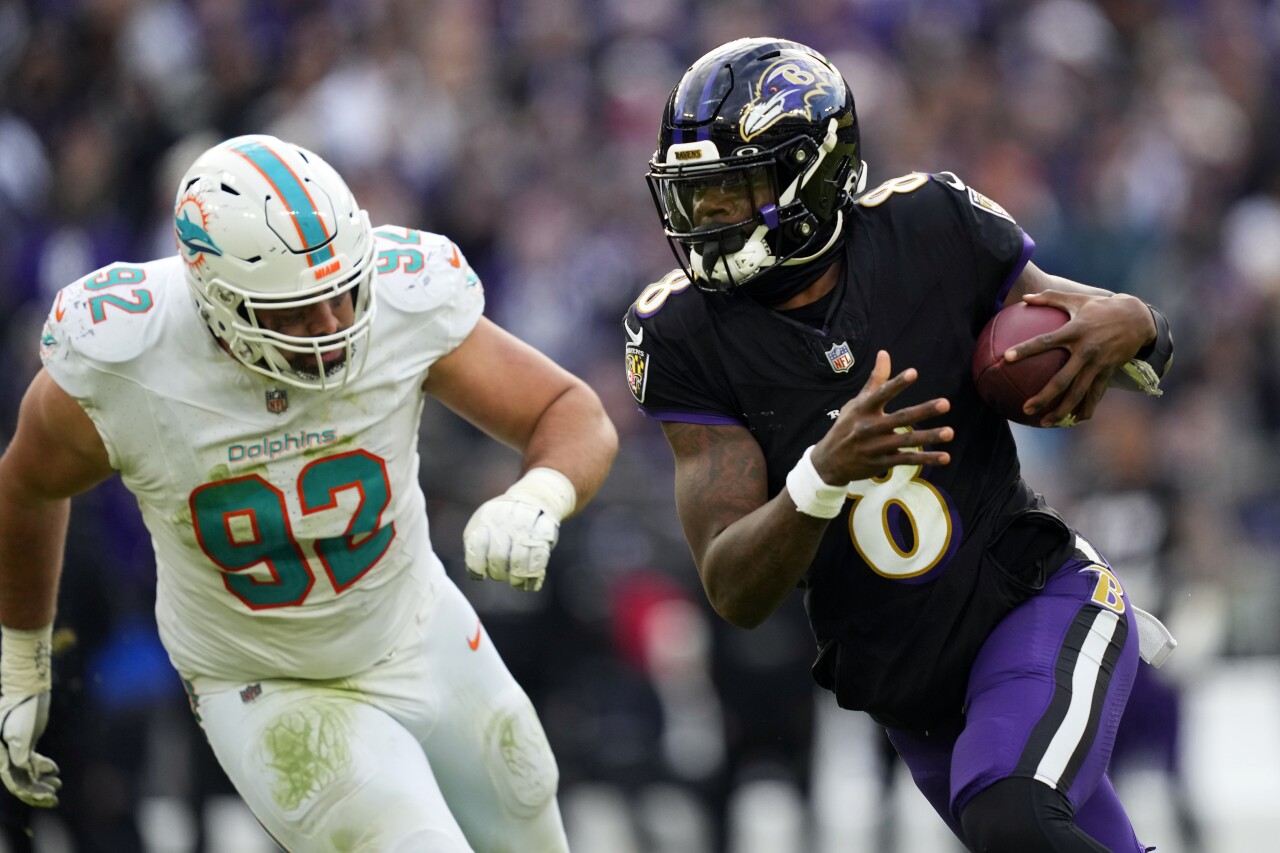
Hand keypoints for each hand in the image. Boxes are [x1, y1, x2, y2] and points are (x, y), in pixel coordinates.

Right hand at [0, 692, 59, 806]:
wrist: (27, 692)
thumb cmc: (20, 710)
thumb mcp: (19, 733)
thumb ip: (19, 754)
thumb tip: (28, 773)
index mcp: (0, 757)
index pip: (14, 782)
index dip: (29, 792)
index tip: (46, 796)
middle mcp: (5, 757)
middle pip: (21, 782)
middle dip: (37, 792)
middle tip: (55, 799)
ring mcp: (16, 751)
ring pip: (27, 773)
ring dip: (42, 782)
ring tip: (58, 786)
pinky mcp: (25, 745)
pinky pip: (33, 762)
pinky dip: (43, 768)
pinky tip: (55, 772)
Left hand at [463, 496, 559, 591]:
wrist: (534, 497)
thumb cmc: (503, 518)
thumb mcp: (484, 522)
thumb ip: (476, 543)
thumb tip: (475, 573)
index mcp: (487, 517)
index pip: (477, 546)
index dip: (477, 566)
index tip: (481, 573)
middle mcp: (506, 521)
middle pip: (498, 557)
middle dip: (497, 573)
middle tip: (500, 575)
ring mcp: (527, 527)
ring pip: (519, 561)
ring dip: (516, 578)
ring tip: (515, 581)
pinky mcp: (545, 534)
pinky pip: (538, 560)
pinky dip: (533, 577)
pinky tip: (529, 583)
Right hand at [811, 350, 953, 483]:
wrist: (830, 461)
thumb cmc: (846, 426)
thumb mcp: (856, 403)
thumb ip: (876, 380)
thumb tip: (884, 353)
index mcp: (863, 409)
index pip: (881, 393)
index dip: (897, 383)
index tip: (913, 373)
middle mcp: (870, 427)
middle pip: (900, 418)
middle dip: (923, 411)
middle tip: (945, 403)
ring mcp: (876, 446)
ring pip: (907, 440)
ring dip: (929, 437)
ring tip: (950, 432)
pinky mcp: (882, 462)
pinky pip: (907, 460)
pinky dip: (926, 459)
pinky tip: (945, 457)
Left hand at [1003, 290, 1155, 425]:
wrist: (1138, 318)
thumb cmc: (1101, 307)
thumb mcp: (1077, 298)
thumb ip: (1049, 298)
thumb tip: (1024, 297)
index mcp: (1075, 331)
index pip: (1045, 341)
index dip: (1026, 349)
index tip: (1007, 358)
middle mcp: (1086, 350)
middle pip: (1062, 379)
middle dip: (1044, 396)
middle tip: (1026, 409)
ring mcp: (1099, 364)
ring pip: (1079, 393)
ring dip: (1062, 410)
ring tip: (1044, 423)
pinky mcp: (1108, 372)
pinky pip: (1095, 395)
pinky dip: (1085, 409)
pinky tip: (1072, 421)